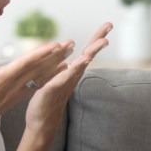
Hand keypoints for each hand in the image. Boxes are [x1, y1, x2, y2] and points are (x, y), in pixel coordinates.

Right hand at [0, 38, 93, 150]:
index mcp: (0, 81)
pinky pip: (35, 84)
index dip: (39, 54)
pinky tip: (56, 71)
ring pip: (39, 76)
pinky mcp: (14, 97)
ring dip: (55, 64)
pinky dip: (48, 76)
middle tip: (71, 43)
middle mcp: (12, 87)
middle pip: (37, 68)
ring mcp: (14, 93)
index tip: (55, 45)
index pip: (24, 65)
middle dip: (54, 55)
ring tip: (69, 53)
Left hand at [23, 22, 111, 138]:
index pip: (85, 52)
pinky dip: (73, 68)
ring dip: (91, 52)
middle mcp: (71, 77)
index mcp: (71, 72)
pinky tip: (81, 60)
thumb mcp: (55, 82)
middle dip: (98, 40)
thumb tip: (67, 62)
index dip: (96, 38)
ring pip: (80, 65)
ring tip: (103, 41)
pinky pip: (64, 77)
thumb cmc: (48, 103)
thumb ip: (63, 72)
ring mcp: (64, 83)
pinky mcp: (53, 89)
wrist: (41, 124)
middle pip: (87, 55)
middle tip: (110, 25)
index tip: (108, 25)